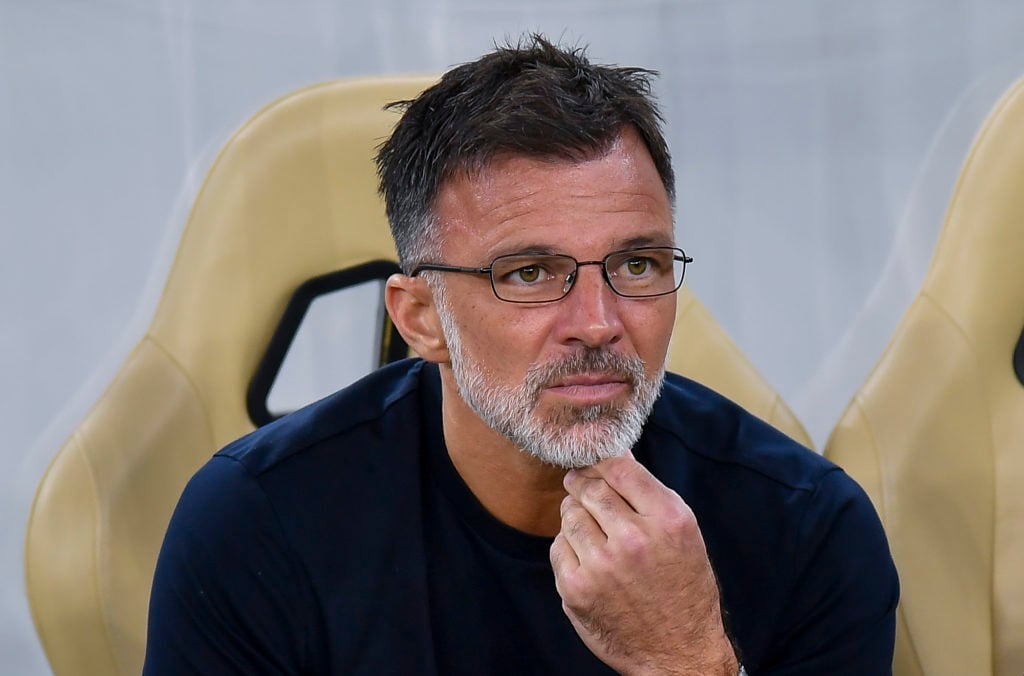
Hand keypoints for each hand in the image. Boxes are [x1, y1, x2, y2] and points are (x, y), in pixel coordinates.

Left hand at [550, 452, 737, 675]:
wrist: (678, 652)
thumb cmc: (682, 587)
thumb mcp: (683, 533)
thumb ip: (648, 493)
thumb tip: (615, 455)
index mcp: (668, 520)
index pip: (620, 468)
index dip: (601, 461)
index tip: (594, 462)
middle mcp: (634, 540)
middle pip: (590, 489)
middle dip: (582, 483)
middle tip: (580, 484)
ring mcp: (602, 566)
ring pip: (570, 515)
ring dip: (575, 513)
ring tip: (590, 526)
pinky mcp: (577, 589)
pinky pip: (559, 547)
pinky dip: (568, 546)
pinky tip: (587, 556)